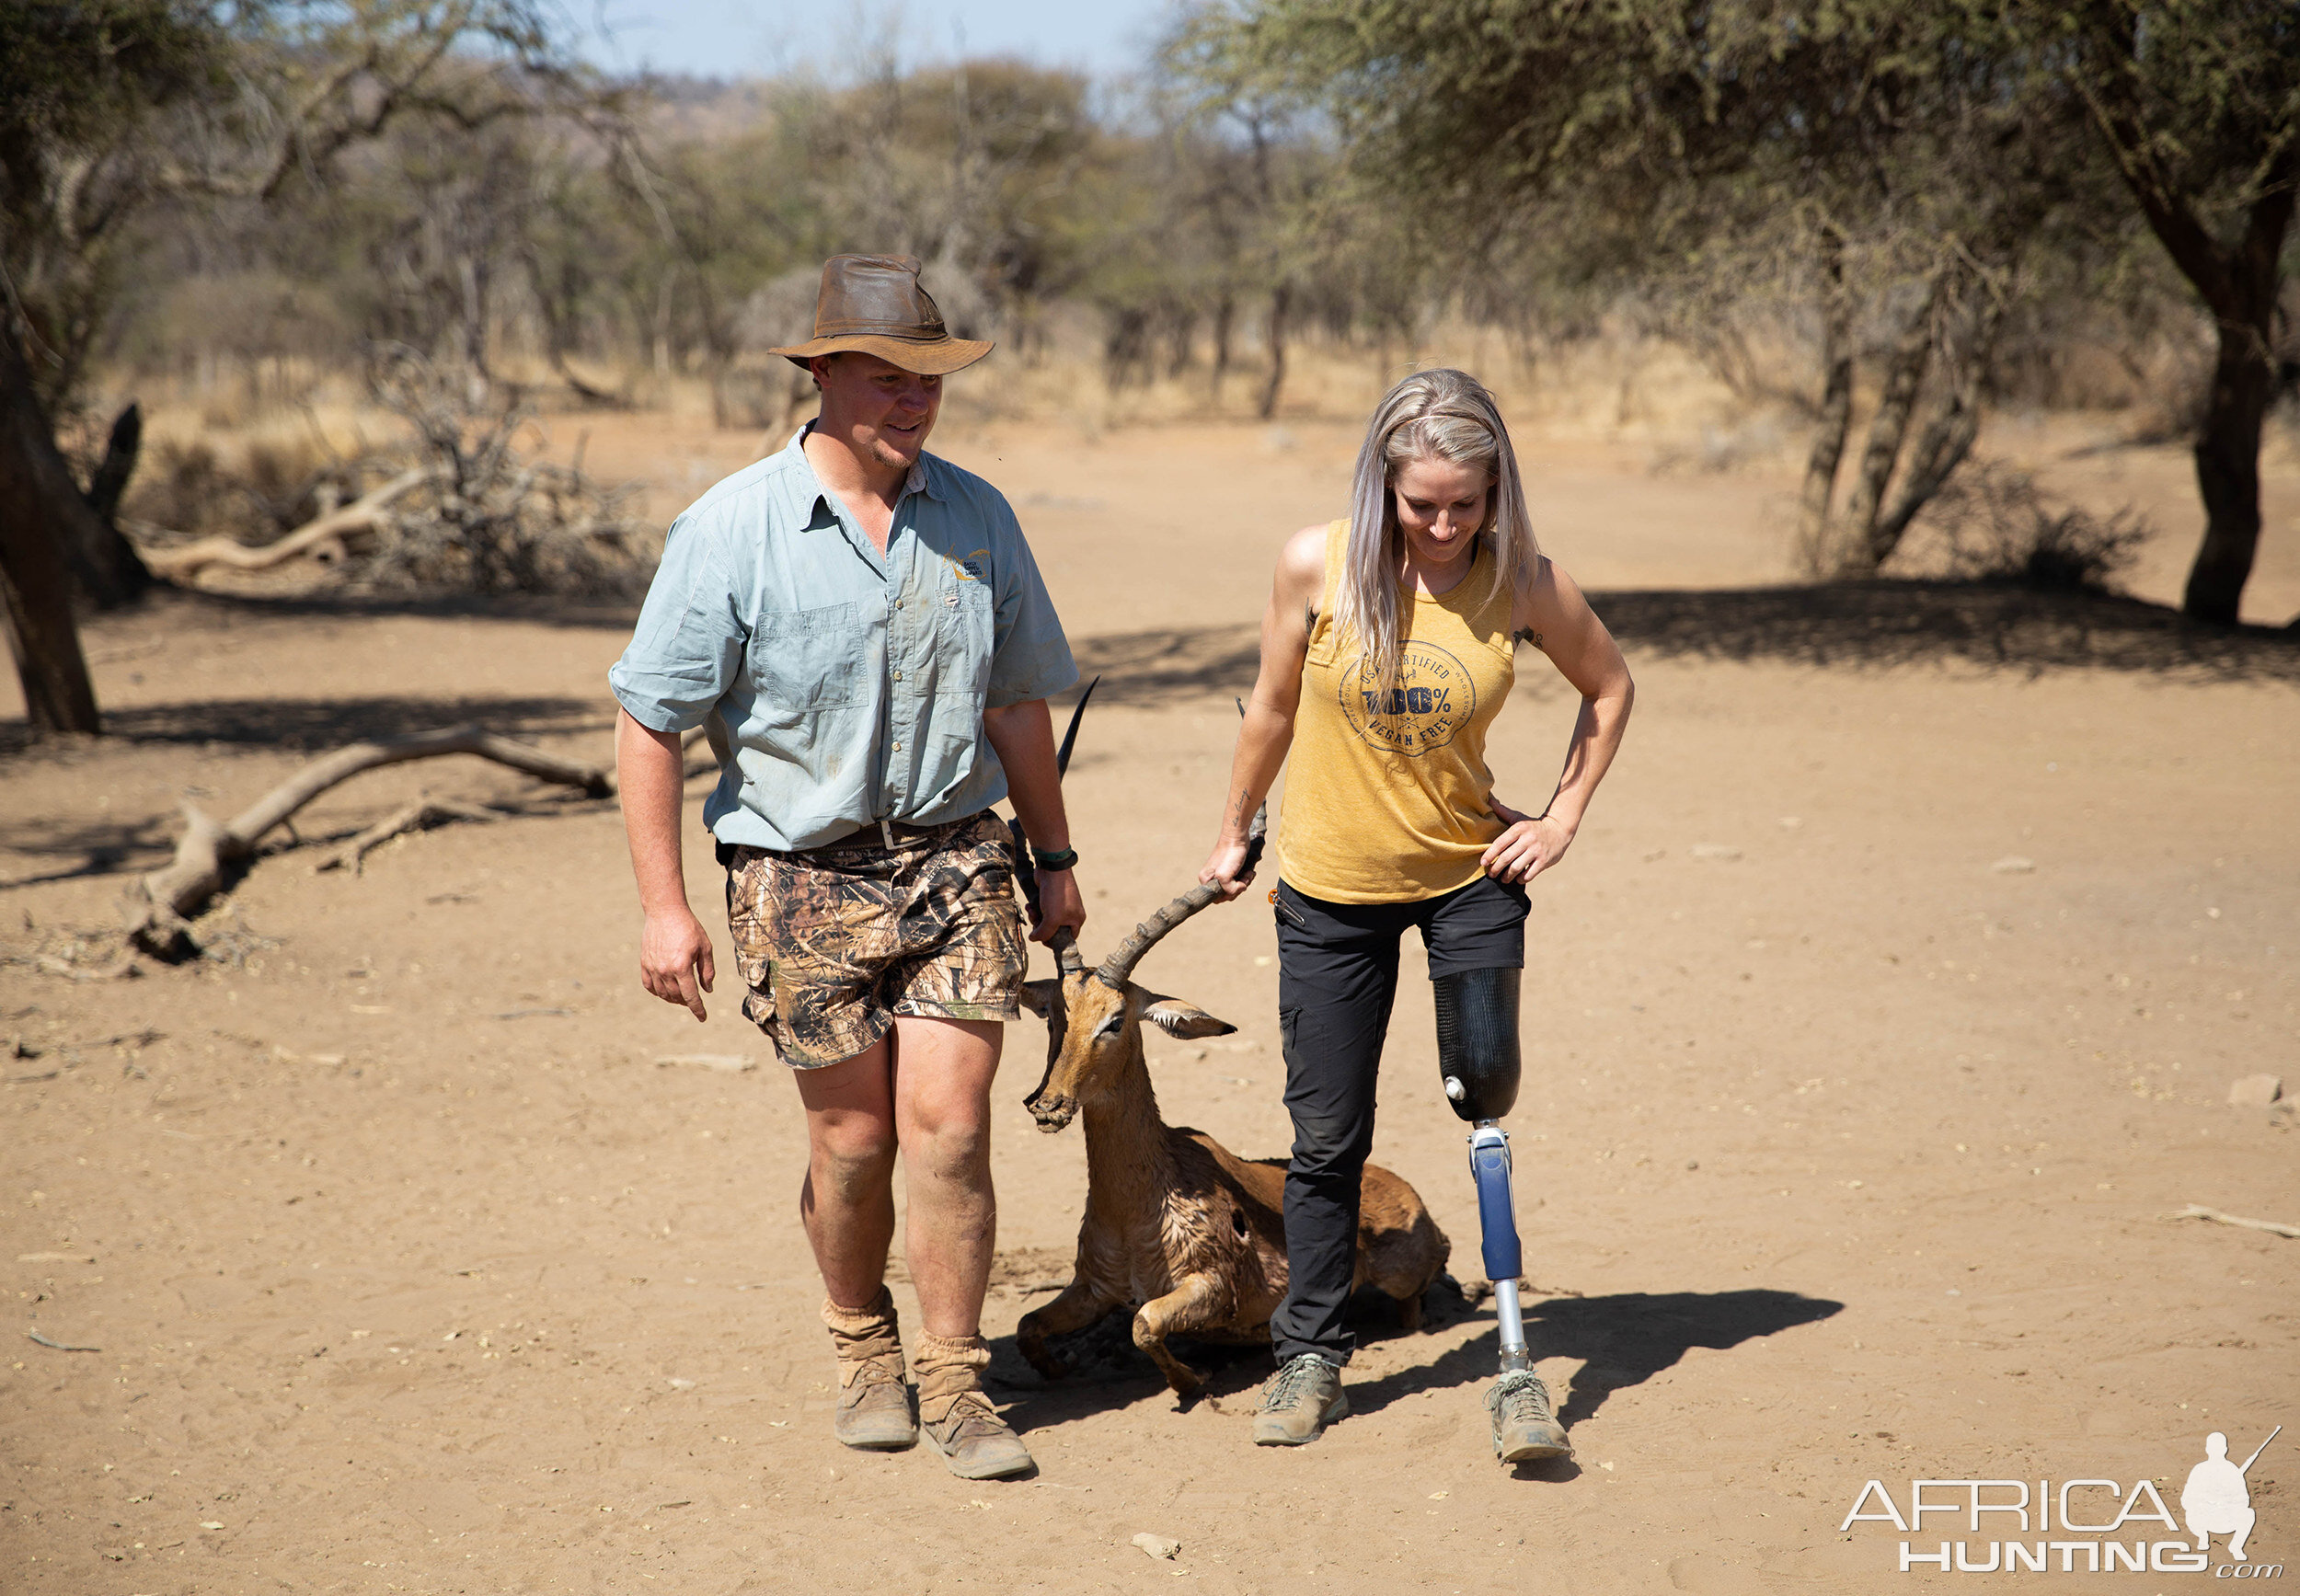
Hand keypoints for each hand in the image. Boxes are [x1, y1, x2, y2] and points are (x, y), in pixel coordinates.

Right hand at [640, 905, 715, 1020]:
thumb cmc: (689, 927)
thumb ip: (707, 971)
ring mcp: (652, 967)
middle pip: (677, 996)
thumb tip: (707, 990)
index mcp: (682, 967)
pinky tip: (666, 991)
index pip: (691, 996)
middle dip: (687, 1002)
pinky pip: (649, 985)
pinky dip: (658, 992)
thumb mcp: (705, 947)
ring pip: (663, 993)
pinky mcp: (644, 963)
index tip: (703, 1017)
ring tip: (682, 996)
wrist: (665, 911)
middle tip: (694, 1000)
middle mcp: (665, 970)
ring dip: (674, 999)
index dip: (698, 1009)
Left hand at [1032, 867, 1085, 943]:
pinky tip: (1030, 906)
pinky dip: (1034, 910)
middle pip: (1053, 931)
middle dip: (1042, 928)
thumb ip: (1044, 933)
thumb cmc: (1057, 894)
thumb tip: (1034, 939)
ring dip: (1036, 919)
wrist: (1051, 870)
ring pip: (1045, 921)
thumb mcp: (1052, 919)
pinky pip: (1041, 911)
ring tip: (1033, 912)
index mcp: (1076, 920)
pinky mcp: (1049, 899)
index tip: (1044, 941)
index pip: (1068, 939)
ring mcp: (1059, 906)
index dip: (1055, 942)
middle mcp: (1070, 914)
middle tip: (1037, 923)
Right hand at [1197, 837, 1256, 900]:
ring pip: (1234, 887)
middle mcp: (1212, 878)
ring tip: (1248, 874)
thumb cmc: (1229, 853)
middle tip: (1243, 879)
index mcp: (1206, 880)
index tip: (1235, 886)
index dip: (1228, 895)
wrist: (1237, 838)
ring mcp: (1221, 874)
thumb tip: (1238, 890)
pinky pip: (1239, 880)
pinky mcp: (1231, 869)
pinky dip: (1246, 878)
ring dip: (1244, 883)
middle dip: (1238, 888)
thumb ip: (1228, 889)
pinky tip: (1249, 872)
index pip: (1216, 898)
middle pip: (1227, 894)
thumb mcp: (1224, 875)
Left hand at [1482, 797, 1573, 884]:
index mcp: (1519, 828)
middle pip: (1506, 857)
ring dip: (1507, 876)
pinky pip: (1529, 874)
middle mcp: (1528, 839)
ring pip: (1517, 867)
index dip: (1490, 854)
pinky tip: (1518, 878)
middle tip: (1491, 874)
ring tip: (1503, 879)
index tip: (1483, 862)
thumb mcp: (1519, 817)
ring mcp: (1536, 851)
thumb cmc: (1533, 825)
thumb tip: (1489, 799)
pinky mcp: (1544, 861)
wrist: (1559, 829)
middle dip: (1496, 868)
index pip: (1500, 843)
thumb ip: (1503, 811)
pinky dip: (1521, 878)